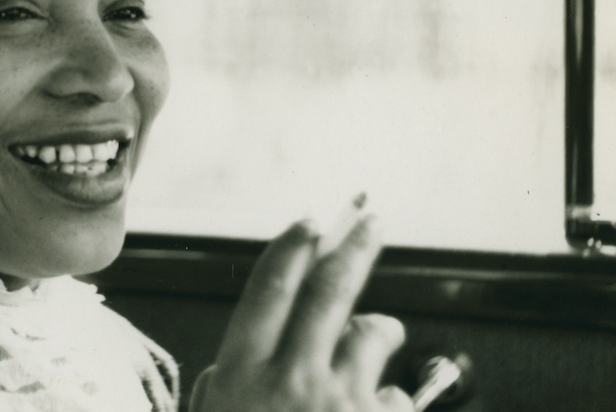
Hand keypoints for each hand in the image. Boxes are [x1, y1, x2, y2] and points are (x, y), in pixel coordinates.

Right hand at [190, 216, 410, 411]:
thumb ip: (218, 388)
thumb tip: (225, 365)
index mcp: (242, 376)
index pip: (269, 291)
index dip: (291, 250)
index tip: (309, 225)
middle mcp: (291, 380)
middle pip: (329, 292)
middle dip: (355, 248)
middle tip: (371, 223)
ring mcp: (339, 402)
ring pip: (372, 333)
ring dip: (380, 329)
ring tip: (381, 338)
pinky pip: (398, 393)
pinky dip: (388, 399)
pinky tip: (374, 411)